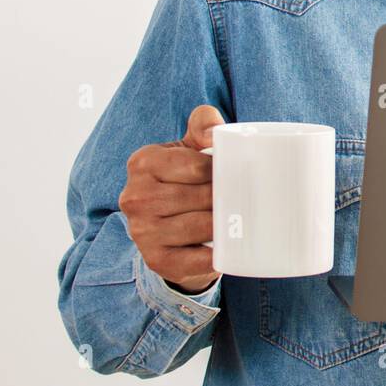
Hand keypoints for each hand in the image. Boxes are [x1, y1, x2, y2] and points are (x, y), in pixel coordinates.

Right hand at [119, 105, 224, 293]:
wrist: (168, 224)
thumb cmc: (185, 177)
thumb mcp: (190, 145)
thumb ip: (203, 124)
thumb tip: (215, 132)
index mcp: (143, 163)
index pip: (197, 166)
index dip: (224, 170)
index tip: (240, 173)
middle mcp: (135, 197)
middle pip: (202, 197)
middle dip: (230, 197)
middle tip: (249, 198)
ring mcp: (143, 231)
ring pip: (203, 226)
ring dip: (226, 225)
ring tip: (241, 219)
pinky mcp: (156, 260)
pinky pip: (196, 260)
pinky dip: (216, 257)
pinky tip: (227, 250)